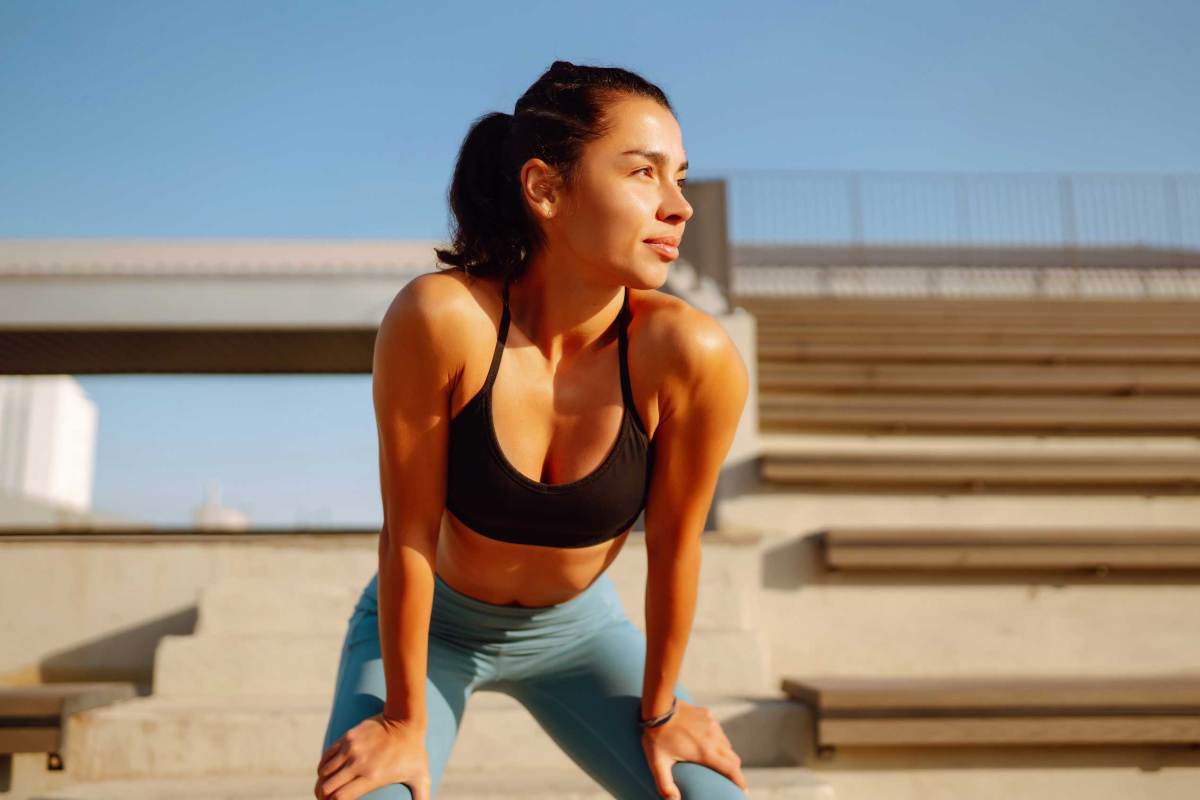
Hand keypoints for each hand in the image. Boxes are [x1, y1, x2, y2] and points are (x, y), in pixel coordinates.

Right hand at [315, 713, 430, 799]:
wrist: (406, 718)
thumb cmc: (414, 751)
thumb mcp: (422, 777)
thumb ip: (423, 798)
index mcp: (372, 777)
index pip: (340, 797)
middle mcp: (358, 764)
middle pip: (327, 787)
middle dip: (322, 797)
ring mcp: (350, 749)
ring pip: (323, 772)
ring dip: (321, 783)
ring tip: (324, 790)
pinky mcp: (347, 737)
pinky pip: (326, 756)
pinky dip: (323, 768)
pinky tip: (326, 774)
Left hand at [640, 698, 748, 798]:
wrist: (658, 706)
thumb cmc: (656, 737)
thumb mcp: (658, 763)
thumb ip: (665, 785)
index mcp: (705, 752)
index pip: (731, 769)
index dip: (740, 782)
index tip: (743, 791)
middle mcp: (714, 739)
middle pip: (733, 759)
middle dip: (734, 771)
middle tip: (730, 778)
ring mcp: (712, 725)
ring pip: (726, 744)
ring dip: (725, 754)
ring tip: (718, 761)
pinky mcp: (708, 715)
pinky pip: (718, 731)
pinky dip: (717, 740)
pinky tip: (706, 741)